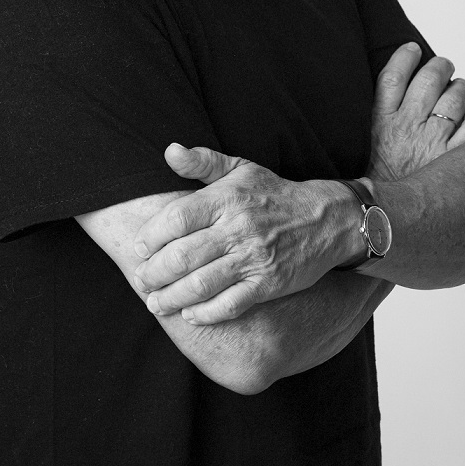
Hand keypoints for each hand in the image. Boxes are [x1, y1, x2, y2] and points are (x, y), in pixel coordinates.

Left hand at [132, 145, 350, 324]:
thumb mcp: (241, 168)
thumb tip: (169, 151)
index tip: (138, 247)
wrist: (326, 219)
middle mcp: (238, 228)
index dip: (150, 236)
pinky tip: (189, 315)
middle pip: (182, 255)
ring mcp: (253, 258)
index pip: (176, 218)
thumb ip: (202, 162)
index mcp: (227, 198)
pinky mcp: (268, 284)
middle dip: (154, 273)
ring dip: (170, 297)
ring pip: (201, 284)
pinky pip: (229, 305)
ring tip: (155, 303)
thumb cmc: (274, 193)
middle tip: (141, 280)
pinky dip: (204, 314)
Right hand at [367, 42, 464, 182]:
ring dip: (462, 89)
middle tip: (445, 67)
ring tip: (461, 90)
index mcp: (381, 124)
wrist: (385, 230)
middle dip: (441, 67)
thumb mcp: (364, 154)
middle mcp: (409, 127)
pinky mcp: (457, 161)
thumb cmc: (377, 193)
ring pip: (456, 97)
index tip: (412, 49)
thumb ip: (376, 126)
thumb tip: (395, 101)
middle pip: (430, 80)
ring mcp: (435, 143)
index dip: (405, 57)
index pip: (394, 77)